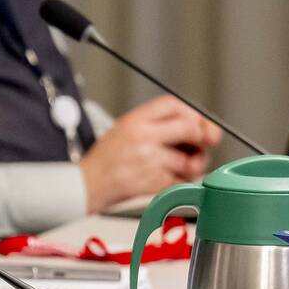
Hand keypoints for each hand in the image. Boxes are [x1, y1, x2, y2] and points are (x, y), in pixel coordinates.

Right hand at [80, 95, 222, 211]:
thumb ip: (158, 124)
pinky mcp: (154, 181)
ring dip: (192, 166)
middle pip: (190, 127)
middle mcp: (143, 136)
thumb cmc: (106, 160)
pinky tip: (167, 179)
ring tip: (179, 167)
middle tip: (197, 146)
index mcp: (134, 120)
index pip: (174, 105)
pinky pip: (183, 181)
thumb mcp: (124, 128)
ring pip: (190, 160)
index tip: (199, 124)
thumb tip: (200, 128)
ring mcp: (149, 160)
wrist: (87, 184)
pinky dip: (181, 182)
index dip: (193, 113)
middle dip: (201, 138)